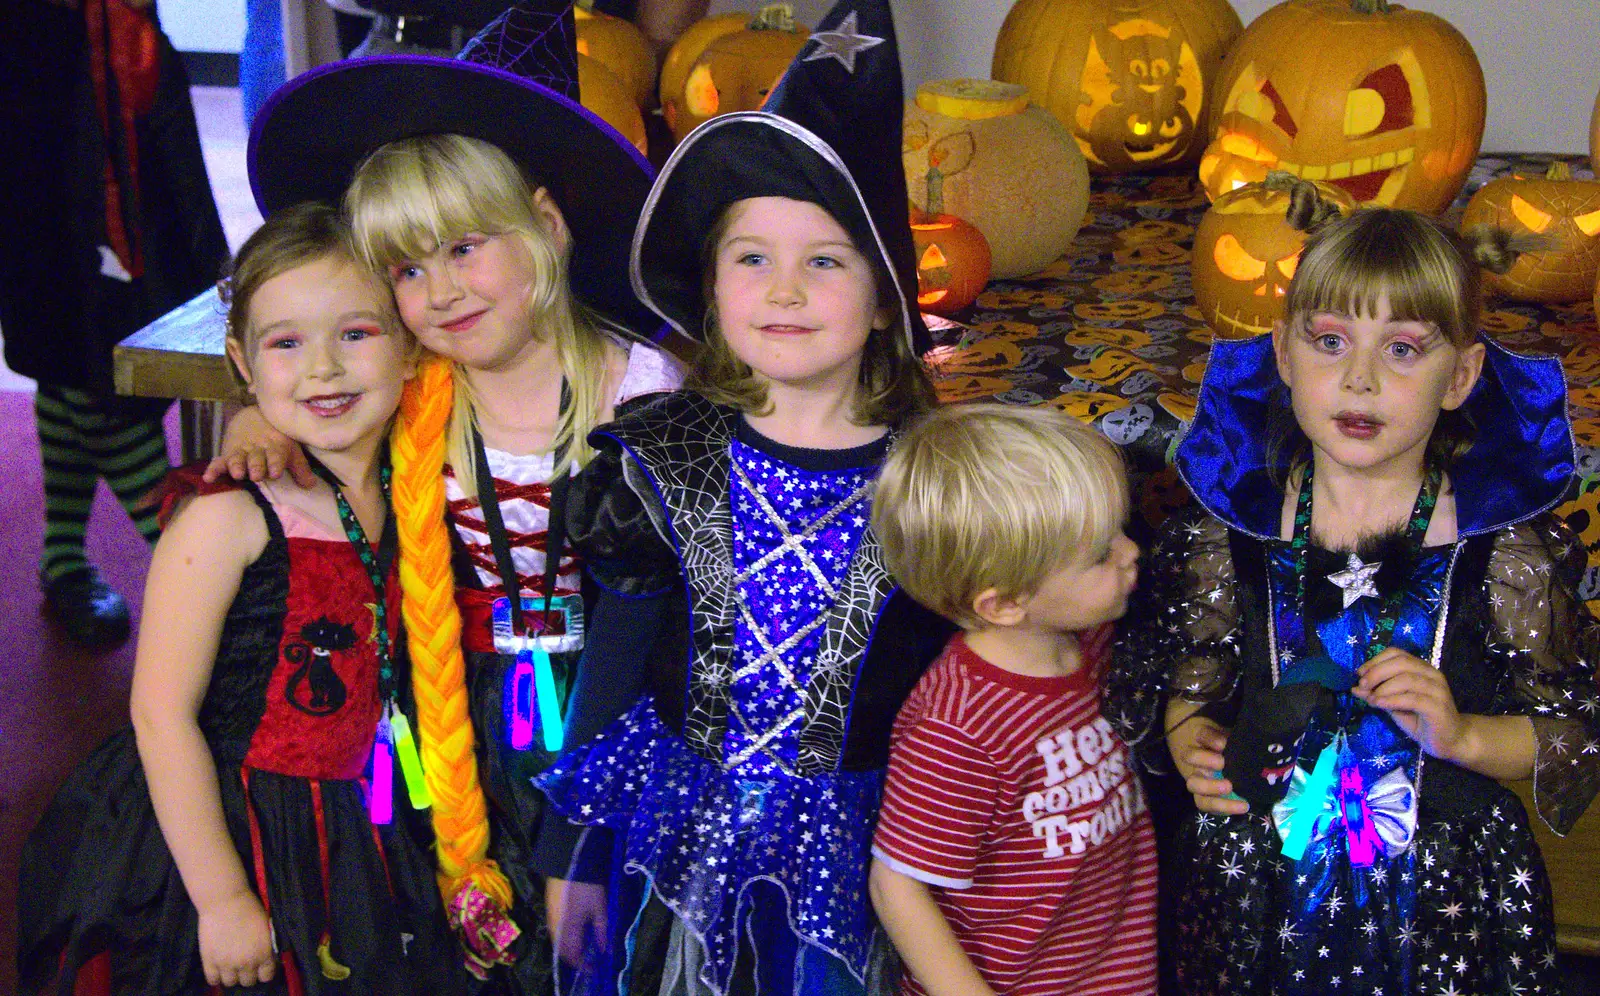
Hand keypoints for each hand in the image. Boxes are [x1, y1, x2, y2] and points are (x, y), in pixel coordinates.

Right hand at [196, 890, 275, 987]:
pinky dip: (215, 977)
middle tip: (244, 964)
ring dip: (232, 976)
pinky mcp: (209, 961)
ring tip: (230, 966)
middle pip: (248, 982)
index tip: (260, 967)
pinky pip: (212, 980)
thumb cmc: (250, 908)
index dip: (264, 972)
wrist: (226, 901)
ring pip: (230, 983)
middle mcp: (247, 963)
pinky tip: (217, 968)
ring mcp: (226, 964)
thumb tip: (268, 957)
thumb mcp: (267, 928)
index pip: (267, 976)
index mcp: (264, 954)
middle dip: (248, 974)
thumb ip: (267, 946)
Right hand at [202, 405, 314, 486]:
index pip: (276, 455)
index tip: (276, 472)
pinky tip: (208, 478)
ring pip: (238, 458)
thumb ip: (300, 469)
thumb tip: (311, 486)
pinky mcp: (228, 452)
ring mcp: (242, 450)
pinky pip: (219, 461)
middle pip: (257, 458)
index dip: (276, 463)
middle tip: (256, 475)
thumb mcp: (291, 450)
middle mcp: (258, 449)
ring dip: (237, 466)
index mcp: (275, 447)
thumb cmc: (277, 438)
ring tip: (237, 474)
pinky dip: (213, 469)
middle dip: (256, 466)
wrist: (255, 415)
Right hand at [546, 877, 606, 968]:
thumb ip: (602, 930)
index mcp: (568, 929)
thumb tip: (605, 949)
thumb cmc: (587, 886)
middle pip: (563, 951)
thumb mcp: (600, 908)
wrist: (568, 863)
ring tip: (587, 946)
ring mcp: (551, 919)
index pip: (573, 956)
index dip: (584, 965)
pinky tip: (578, 933)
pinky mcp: (551, 911)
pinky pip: (557, 933)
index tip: (595, 968)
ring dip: (571, 948)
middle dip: (576, 958)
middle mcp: (556, 927)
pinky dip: (566, 938)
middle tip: (591, 959)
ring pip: (559, 942)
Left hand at [1169, 714, 1248, 815]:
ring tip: (1223, 762)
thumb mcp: (1240, 776)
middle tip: (1229, 785)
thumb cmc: (1237, 763)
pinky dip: (1212, 739)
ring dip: (1206, 760)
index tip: (1245, 806)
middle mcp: (1198, 771)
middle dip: (1210, 787)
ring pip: (1190, 757)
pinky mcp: (1199, 732)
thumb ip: (1245, 786)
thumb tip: (1259, 794)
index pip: (1206, 803)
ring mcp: (1196, 752)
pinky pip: (1202, 734)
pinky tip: (1224, 743)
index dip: (1223, 807)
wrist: (1216, 736)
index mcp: (1206, 787)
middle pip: (1193, 784)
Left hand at [1353, 647, 1467, 761]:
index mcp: (1421, 668)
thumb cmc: (1420, 719)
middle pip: (1401, 663)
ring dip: (1383, 687)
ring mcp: (1437, 690)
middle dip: (1376, 672)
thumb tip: (1354, 688)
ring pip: (1407, 679)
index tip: (1359, 674)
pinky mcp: (1438, 707)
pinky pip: (1413, 698)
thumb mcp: (1393, 704)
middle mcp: (1431, 674)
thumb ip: (1377, 693)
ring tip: (1370, 698)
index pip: (1397, 653)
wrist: (1450, 740)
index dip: (1375, 661)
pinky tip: (1379, 703)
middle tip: (1362, 685)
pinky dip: (1392, 699)